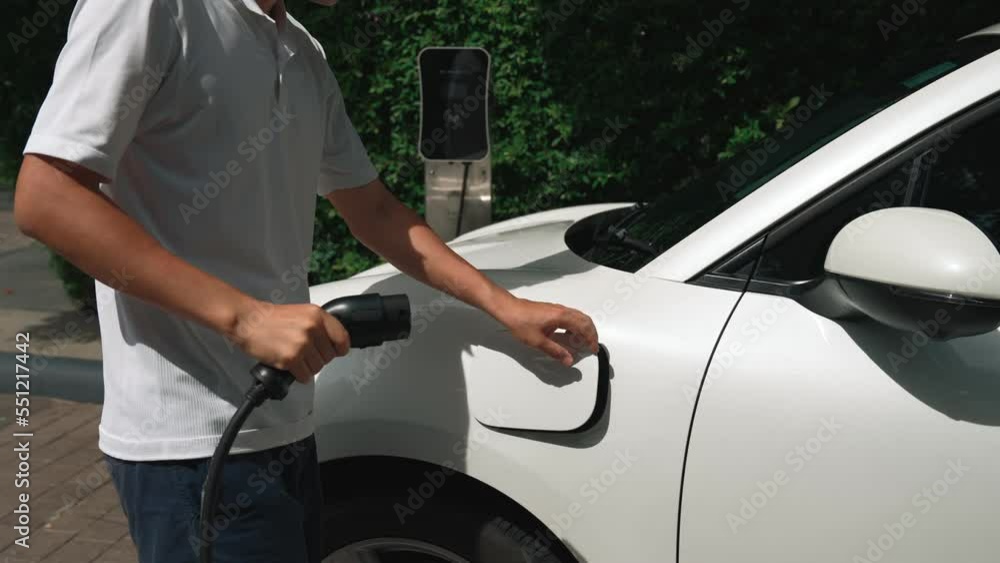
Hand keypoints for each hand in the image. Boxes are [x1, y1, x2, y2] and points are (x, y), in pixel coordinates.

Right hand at [230, 301, 349, 382]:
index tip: (335, 352)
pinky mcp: (291, 358)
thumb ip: (319, 326)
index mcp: (317, 315)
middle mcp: (312, 328)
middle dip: (318, 358)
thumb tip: (334, 344)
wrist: (248, 320)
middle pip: (329, 357)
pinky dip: (299, 375)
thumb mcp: (302, 313)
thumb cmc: (271, 318)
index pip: (342, 338)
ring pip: (318, 368)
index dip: (339, 349)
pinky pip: (305, 376)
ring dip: (307, 367)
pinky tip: (290, 365)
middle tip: (304, 353)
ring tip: (294, 357)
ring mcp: (302, 344)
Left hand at [495, 298, 598, 365]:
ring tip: (581, 342)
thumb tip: (568, 359)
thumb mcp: (538, 341)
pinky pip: (570, 317)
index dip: (591, 339)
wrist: (508, 309)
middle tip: (591, 345)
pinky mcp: (552, 311)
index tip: (593, 349)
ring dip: (583, 329)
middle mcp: (562, 310)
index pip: (584, 327)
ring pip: (578, 317)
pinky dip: (575, 326)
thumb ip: (556, 351)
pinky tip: (569, 334)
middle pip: (584, 320)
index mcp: (562, 316)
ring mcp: (557, 309)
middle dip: (591, 333)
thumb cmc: (520, 321)